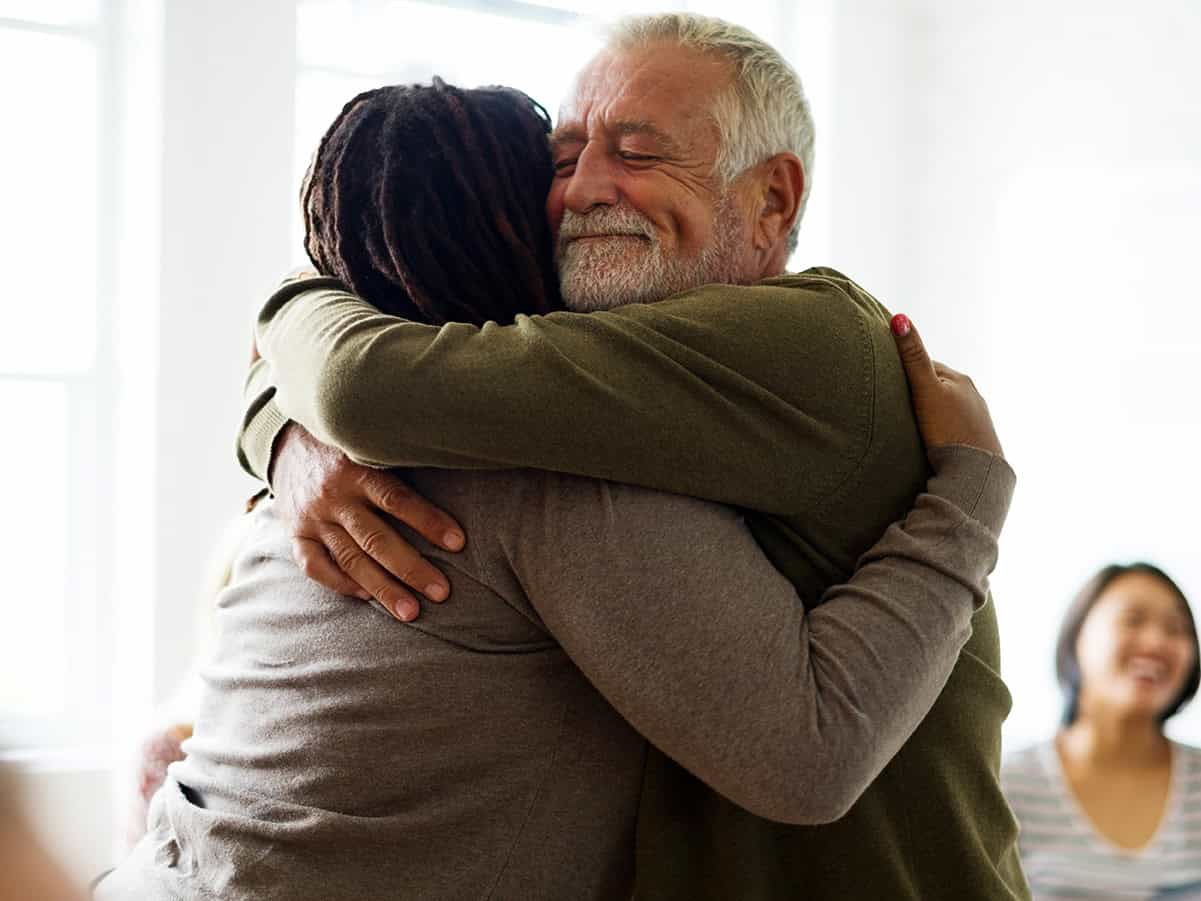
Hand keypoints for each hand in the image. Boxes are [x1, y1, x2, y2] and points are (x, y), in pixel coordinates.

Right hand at [271, 422, 465, 620]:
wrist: (285, 440)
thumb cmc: (349, 443)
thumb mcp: (372, 440)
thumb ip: (402, 459)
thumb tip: (456, 466)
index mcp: (357, 468)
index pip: (397, 500)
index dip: (428, 522)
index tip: (458, 543)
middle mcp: (334, 496)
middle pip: (376, 539)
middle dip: (411, 569)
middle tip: (441, 592)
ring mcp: (313, 518)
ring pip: (350, 560)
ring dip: (382, 588)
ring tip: (411, 612)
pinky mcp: (296, 533)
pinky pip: (315, 566)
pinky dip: (341, 584)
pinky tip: (367, 597)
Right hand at [891, 314, 1003, 456]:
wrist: (975, 471)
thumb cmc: (947, 429)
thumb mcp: (925, 390)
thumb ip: (912, 357)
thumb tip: (899, 317)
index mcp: (959, 379)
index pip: (926, 367)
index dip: (905, 372)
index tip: (888, 380)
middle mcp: (972, 395)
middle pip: (937, 387)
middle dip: (919, 392)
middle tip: (897, 404)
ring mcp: (977, 417)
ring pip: (946, 407)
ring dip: (931, 412)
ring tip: (913, 424)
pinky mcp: (977, 439)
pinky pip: (953, 426)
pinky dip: (941, 428)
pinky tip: (932, 440)